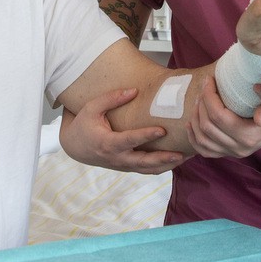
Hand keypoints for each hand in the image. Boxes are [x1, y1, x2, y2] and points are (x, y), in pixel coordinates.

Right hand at [58, 88, 185, 173]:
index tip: (162, 130)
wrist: (75, 147)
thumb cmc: (83, 124)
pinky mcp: (127, 167)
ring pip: (148, 169)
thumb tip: (134, 90)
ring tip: (185, 157)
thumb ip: (112, 98)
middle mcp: (117, 158)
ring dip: (167, 165)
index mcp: (107, 143)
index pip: (130, 140)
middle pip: (143, 162)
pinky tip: (176, 160)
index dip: (146, 136)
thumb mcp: (91, 108)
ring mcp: (123, 165)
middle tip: (181, 153)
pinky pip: (147, 170)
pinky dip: (162, 167)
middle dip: (163, 158)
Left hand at [187, 74, 260, 157]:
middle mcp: (240, 148)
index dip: (209, 96)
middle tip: (204, 86)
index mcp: (251, 136)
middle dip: (201, 103)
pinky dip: (194, 137)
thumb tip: (260, 116)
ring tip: (199, 99)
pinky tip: (192, 122)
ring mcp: (233, 153)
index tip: (209, 79)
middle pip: (207, 127)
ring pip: (202, 139)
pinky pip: (204, 151)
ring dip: (195, 117)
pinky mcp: (228, 154)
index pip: (219, 116)